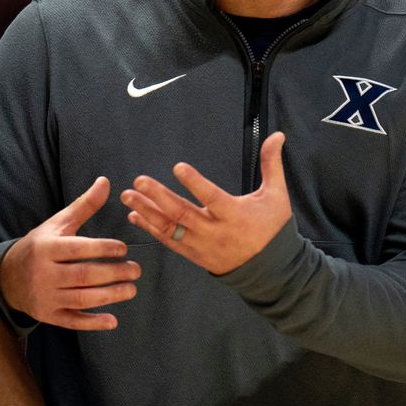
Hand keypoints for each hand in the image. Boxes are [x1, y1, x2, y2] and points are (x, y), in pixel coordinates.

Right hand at [0, 177, 139, 329]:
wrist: (8, 276)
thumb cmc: (40, 246)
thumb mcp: (58, 224)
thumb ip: (84, 205)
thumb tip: (106, 181)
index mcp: (47, 248)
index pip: (78, 249)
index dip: (103, 249)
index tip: (124, 248)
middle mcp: (44, 273)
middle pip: (84, 275)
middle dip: (113, 273)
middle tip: (136, 270)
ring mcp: (46, 297)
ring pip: (82, 299)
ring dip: (110, 296)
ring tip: (132, 289)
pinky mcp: (48, 316)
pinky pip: (72, 321)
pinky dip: (92, 323)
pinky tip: (113, 320)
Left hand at [120, 132, 292, 274]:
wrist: (271, 271)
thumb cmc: (273, 228)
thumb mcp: (276, 195)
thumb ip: (271, 164)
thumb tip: (277, 134)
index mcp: (236, 216)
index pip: (213, 198)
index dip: (195, 184)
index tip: (178, 167)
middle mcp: (217, 233)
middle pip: (183, 214)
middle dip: (159, 197)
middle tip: (139, 181)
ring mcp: (202, 246)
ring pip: (171, 229)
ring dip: (147, 212)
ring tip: (128, 197)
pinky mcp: (194, 255)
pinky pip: (169, 242)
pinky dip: (150, 229)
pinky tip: (135, 216)